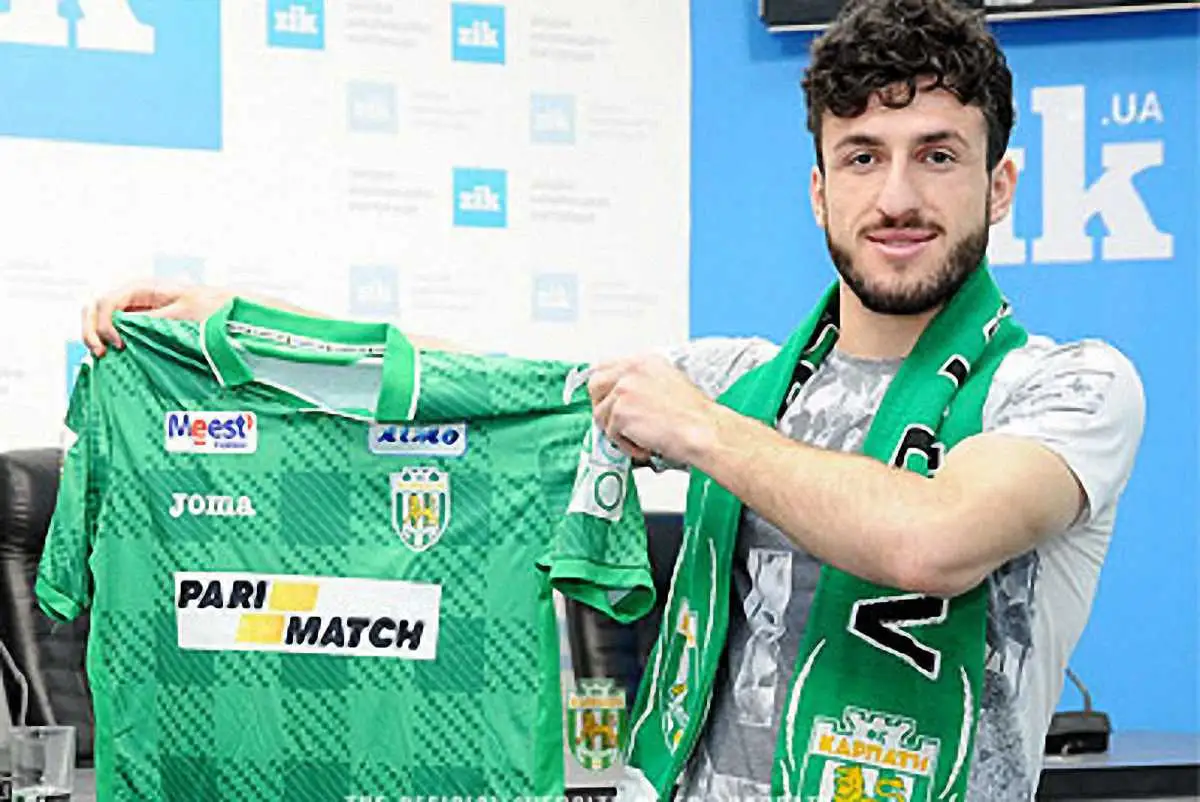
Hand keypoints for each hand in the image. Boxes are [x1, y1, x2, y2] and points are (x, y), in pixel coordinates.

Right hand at [83, 281, 232, 356]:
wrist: (225, 308)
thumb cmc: (210, 305)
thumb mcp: (183, 312)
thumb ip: (153, 320)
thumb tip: (125, 329)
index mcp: (140, 288)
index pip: (106, 302)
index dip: (104, 324)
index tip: (118, 345)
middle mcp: (132, 296)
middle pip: (93, 308)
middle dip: (91, 330)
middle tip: (101, 353)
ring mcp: (133, 309)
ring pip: (98, 318)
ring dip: (95, 336)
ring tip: (104, 355)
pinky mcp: (138, 323)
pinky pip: (113, 328)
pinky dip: (107, 340)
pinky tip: (115, 355)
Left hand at [587, 354, 718, 465]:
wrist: (703, 430)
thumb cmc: (694, 415)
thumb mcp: (668, 384)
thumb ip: (641, 385)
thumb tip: (621, 398)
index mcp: (644, 361)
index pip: (606, 367)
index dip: (604, 388)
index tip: (606, 401)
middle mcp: (631, 370)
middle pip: (595, 385)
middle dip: (602, 407)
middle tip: (615, 423)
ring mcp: (623, 390)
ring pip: (601, 414)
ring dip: (618, 431)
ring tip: (641, 438)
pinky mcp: (620, 412)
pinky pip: (611, 433)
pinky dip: (627, 445)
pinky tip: (646, 445)